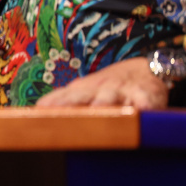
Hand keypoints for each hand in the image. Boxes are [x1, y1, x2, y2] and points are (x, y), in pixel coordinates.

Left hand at [35, 57, 169, 108]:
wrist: (146, 70)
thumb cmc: (110, 87)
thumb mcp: (86, 90)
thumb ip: (64, 99)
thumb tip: (38, 108)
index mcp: (84, 90)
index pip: (65, 96)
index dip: (54, 103)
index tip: (39, 110)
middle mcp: (101, 89)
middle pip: (84, 96)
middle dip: (72, 104)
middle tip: (61, 115)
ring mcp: (123, 91)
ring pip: (112, 97)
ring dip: (104, 103)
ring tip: (98, 111)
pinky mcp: (147, 95)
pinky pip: (145, 100)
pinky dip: (144, 105)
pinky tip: (142, 110)